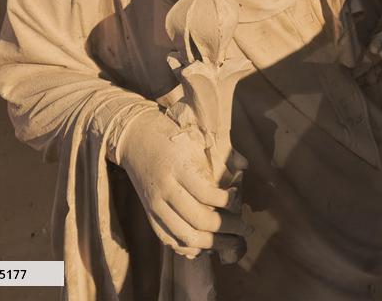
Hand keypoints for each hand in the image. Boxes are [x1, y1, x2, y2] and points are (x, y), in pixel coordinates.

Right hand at [117, 109, 250, 259]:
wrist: (136, 139)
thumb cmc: (171, 135)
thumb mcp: (195, 139)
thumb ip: (221, 155)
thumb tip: (246, 166)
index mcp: (179, 168)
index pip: (206, 194)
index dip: (227, 202)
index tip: (239, 198)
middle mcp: (165, 190)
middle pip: (198, 220)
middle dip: (226, 229)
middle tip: (245, 230)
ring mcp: (154, 205)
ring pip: (184, 236)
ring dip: (212, 244)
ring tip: (232, 242)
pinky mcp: (149, 214)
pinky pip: (169, 239)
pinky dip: (189, 247)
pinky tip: (207, 246)